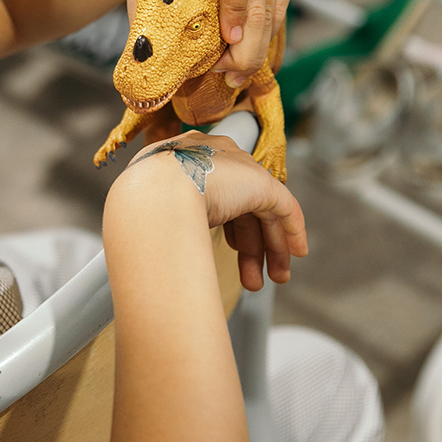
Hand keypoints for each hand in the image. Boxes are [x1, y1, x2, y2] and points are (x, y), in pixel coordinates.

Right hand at [123, 131, 306, 290]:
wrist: (152, 194)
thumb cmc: (144, 207)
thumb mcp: (155, 210)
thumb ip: (171, 220)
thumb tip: (163, 253)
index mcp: (190, 161)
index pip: (220, 196)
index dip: (230, 228)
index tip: (234, 251)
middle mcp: (218, 160)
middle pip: (243, 208)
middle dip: (250, 247)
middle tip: (253, 279)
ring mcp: (239, 170)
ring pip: (264, 212)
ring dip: (268, 250)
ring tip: (265, 281)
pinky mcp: (260, 182)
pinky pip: (285, 207)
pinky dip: (292, 231)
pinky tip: (297, 252)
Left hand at [130, 0, 294, 88]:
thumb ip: (143, 9)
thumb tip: (144, 59)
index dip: (235, 12)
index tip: (226, 42)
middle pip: (260, 1)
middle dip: (249, 47)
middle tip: (230, 75)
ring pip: (275, 9)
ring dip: (259, 46)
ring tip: (235, 70)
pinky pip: (282, 5)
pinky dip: (268, 33)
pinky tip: (249, 50)